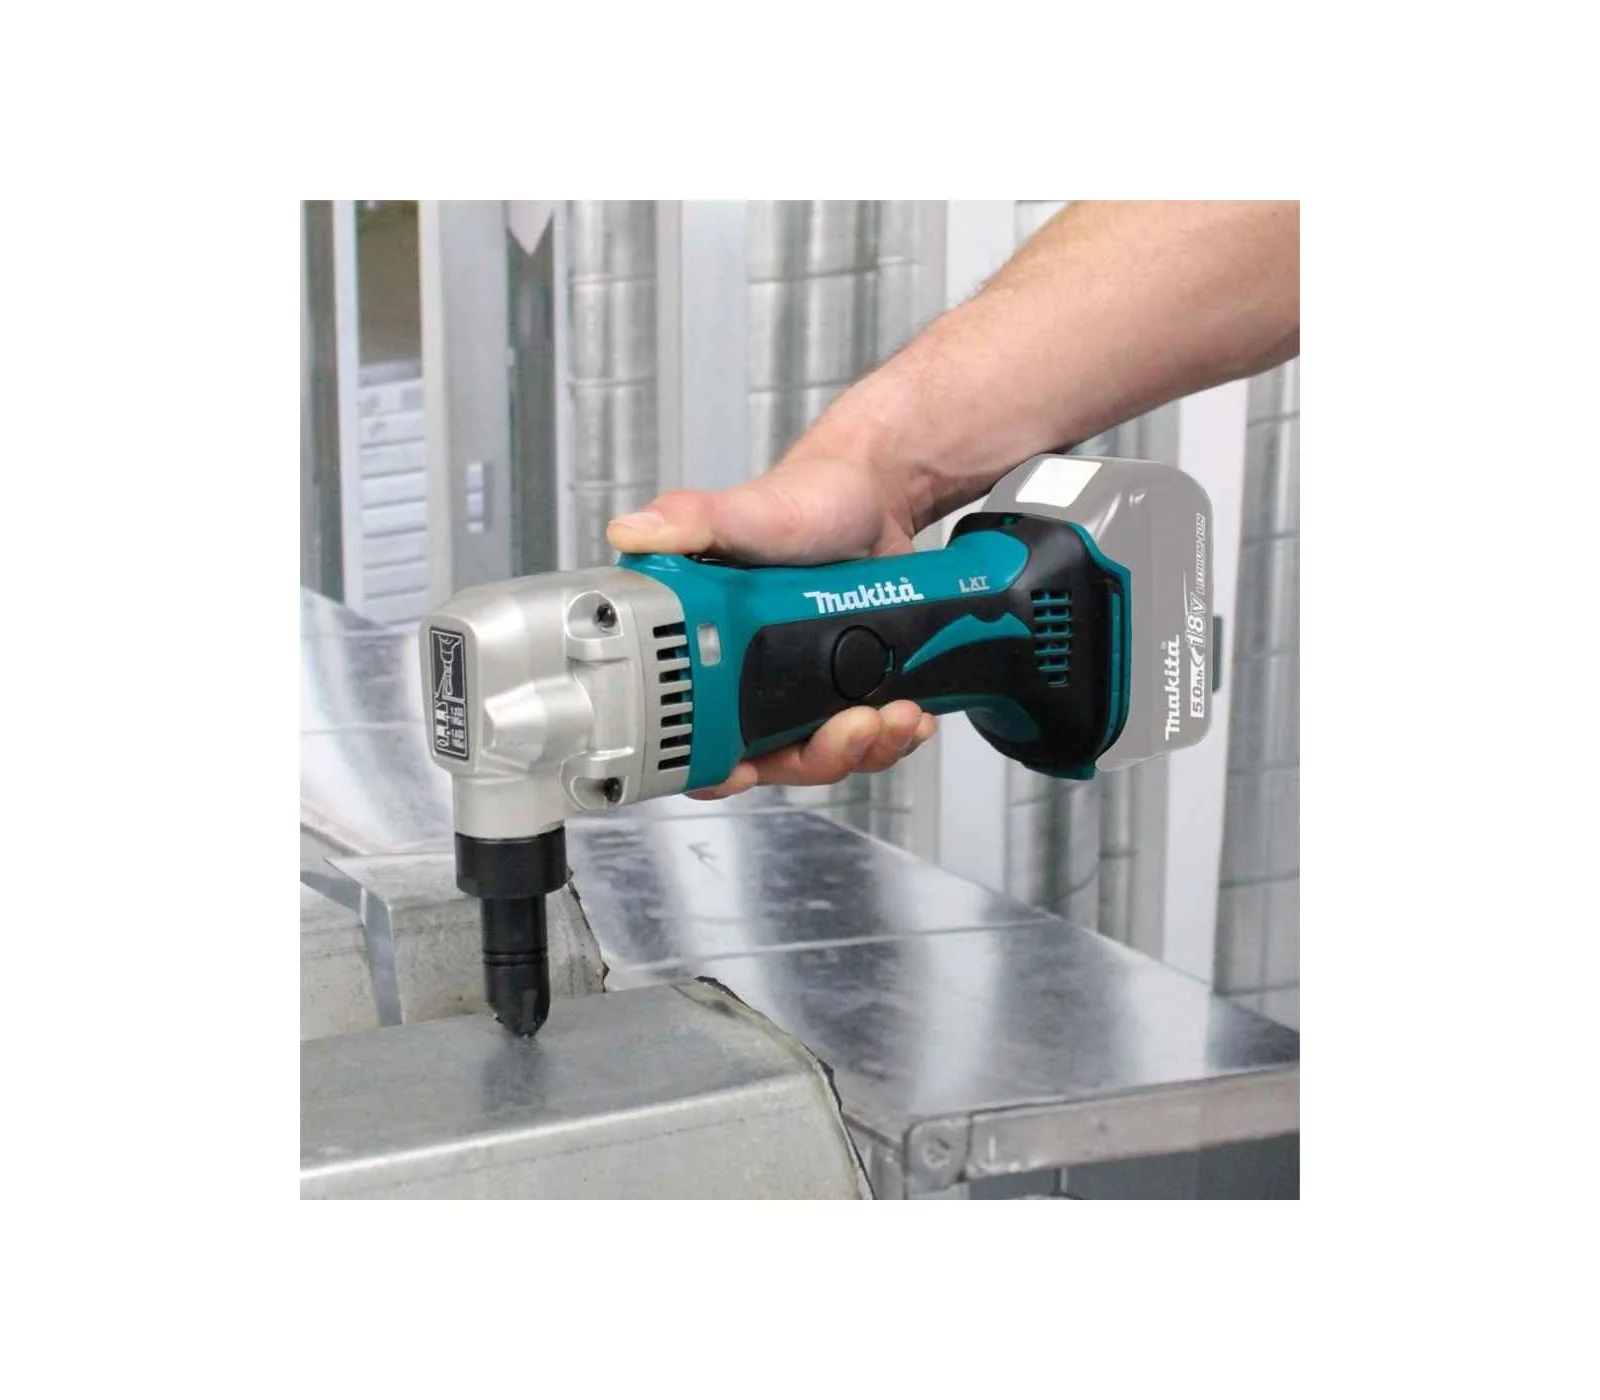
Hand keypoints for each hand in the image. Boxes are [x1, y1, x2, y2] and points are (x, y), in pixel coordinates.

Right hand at [605, 452, 937, 797]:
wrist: (877, 495)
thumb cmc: (804, 501)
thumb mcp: (746, 513)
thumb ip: (691, 521)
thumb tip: (631, 531)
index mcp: (711, 648)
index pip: (695, 734)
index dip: (714, 768)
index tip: (743, 772)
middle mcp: (752, 677)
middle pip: (775, 758)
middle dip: (821, 756)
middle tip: (854, 723)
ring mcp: (805, 685)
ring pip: (827, 751)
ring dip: (868, 747)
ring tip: (897, 714)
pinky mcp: (852, 684)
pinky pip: (869, 735)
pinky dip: (895, 735)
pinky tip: (912, 713)